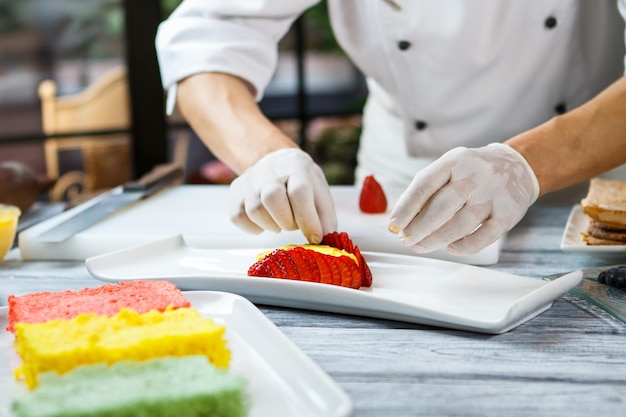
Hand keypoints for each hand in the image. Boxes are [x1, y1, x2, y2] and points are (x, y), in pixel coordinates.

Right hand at [228, 148, 336, 243]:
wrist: (277, 162)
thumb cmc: (302, 182)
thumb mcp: (319, 192)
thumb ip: (325, 217)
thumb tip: (324, 241)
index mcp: (297, 167)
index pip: (299, 192)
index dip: (307, 219)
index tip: (314, 237)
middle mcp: (271, 169)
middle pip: (272, 198)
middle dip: (286, 221)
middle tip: (293, 225)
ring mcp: (250, 178)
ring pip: (254, 210)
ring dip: (271, 225)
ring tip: (280, 222)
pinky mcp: (236, 191)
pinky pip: (237, 216)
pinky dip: (253, 228)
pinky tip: (265, 222)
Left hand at [388, 143, 538, 254]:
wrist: (517, 166)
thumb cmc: (470, 173)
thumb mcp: (449, 169)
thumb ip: (427, 192)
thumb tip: (398, 224)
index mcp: (455, 161)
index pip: (425, 183)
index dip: (406, 207)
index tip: (393, 226)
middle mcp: (475, 175)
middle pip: (443, 205)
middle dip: (419, 227)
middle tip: (405, 240)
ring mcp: (494, 194)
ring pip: (462, 223)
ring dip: (437, 239)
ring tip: (419, 246)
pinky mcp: (509, 213)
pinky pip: (485, 236)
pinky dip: (466, 246)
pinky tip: (451, 249)